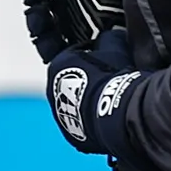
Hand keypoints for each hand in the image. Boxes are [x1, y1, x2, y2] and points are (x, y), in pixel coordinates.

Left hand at [44, 27, 136, 154]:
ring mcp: (61, 117)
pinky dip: (93, 121)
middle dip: (89, 80)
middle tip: (111, 79)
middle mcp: (53, 92)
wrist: (117, 114)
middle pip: (73, 82)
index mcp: (58, 66)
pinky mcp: (74, 136)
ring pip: (76, 105)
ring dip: (89, 102)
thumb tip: (112, 34)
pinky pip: (83, 124)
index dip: (93, 55)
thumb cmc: (114, 79)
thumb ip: (109, 38)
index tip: (107, 58)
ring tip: (111, 100)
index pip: (75, 55)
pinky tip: (109, 116)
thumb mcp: (114, 47)